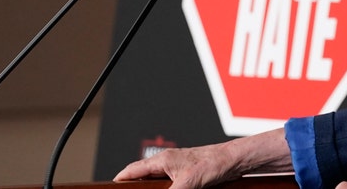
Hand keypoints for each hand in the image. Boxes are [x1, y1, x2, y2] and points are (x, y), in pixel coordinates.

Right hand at [114, 129, 290, 188]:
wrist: (236, 160)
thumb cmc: (215, 162)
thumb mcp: (188, 183)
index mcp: (162, 160)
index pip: (132, 170)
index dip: (120, 180)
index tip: (110, 187)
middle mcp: (168, 162)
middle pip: (141, 176)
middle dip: (132, 185)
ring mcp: (178, 168)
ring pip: (155, 181)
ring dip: (148, 187)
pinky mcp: (188, 175)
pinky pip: (169, 184)